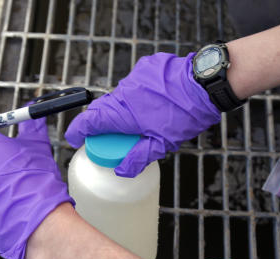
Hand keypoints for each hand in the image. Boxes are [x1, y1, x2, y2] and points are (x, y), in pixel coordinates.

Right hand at [64, 52, 220, 176]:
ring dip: (123, 109)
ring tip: (141, 120)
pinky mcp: (146, 66)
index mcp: (122, 114)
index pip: (88, 122)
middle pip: (101, 109)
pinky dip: (139, 94)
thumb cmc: (185, 115)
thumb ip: (138, 158)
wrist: (204, 84)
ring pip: (119, 96)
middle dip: (101, 124)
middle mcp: (123, 92)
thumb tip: (121, 171)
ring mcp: (134, 77)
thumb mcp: (161, 145)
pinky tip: (154, 102)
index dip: (77, 132)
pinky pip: (135, 83)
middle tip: (110, 137)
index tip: (75, 140)